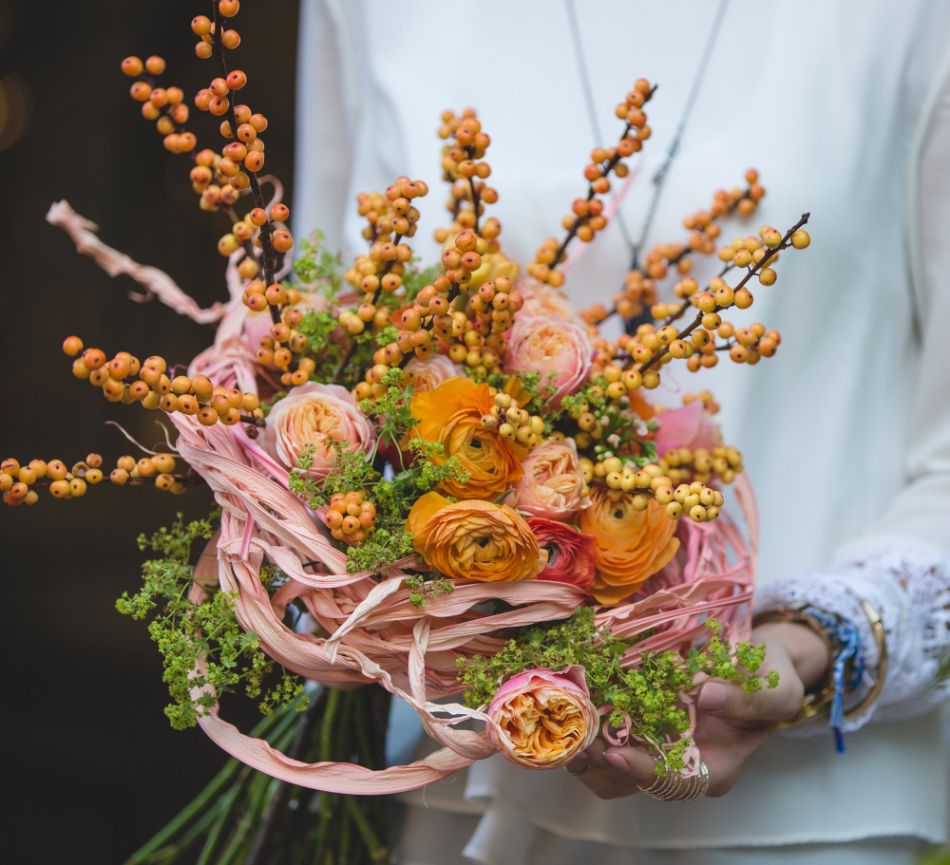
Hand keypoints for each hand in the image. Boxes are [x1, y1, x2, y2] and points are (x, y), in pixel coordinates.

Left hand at [565, 622, 829, 798]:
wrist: (763, 662)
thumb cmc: (774, 683)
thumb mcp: (774, 692)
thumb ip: (746, 699)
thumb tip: (708, 695)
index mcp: (713, 770)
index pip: (672, 784)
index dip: (642, 772)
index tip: (615, 753)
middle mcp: (680, 762)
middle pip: (630, 779)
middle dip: (599, 761)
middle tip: (574, 734)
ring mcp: (658, 742)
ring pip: (610, 760)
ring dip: (587, 742)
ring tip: (567, 716)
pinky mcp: (644, 718)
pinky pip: (609, 728)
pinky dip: (592, 716)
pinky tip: (577, 694)